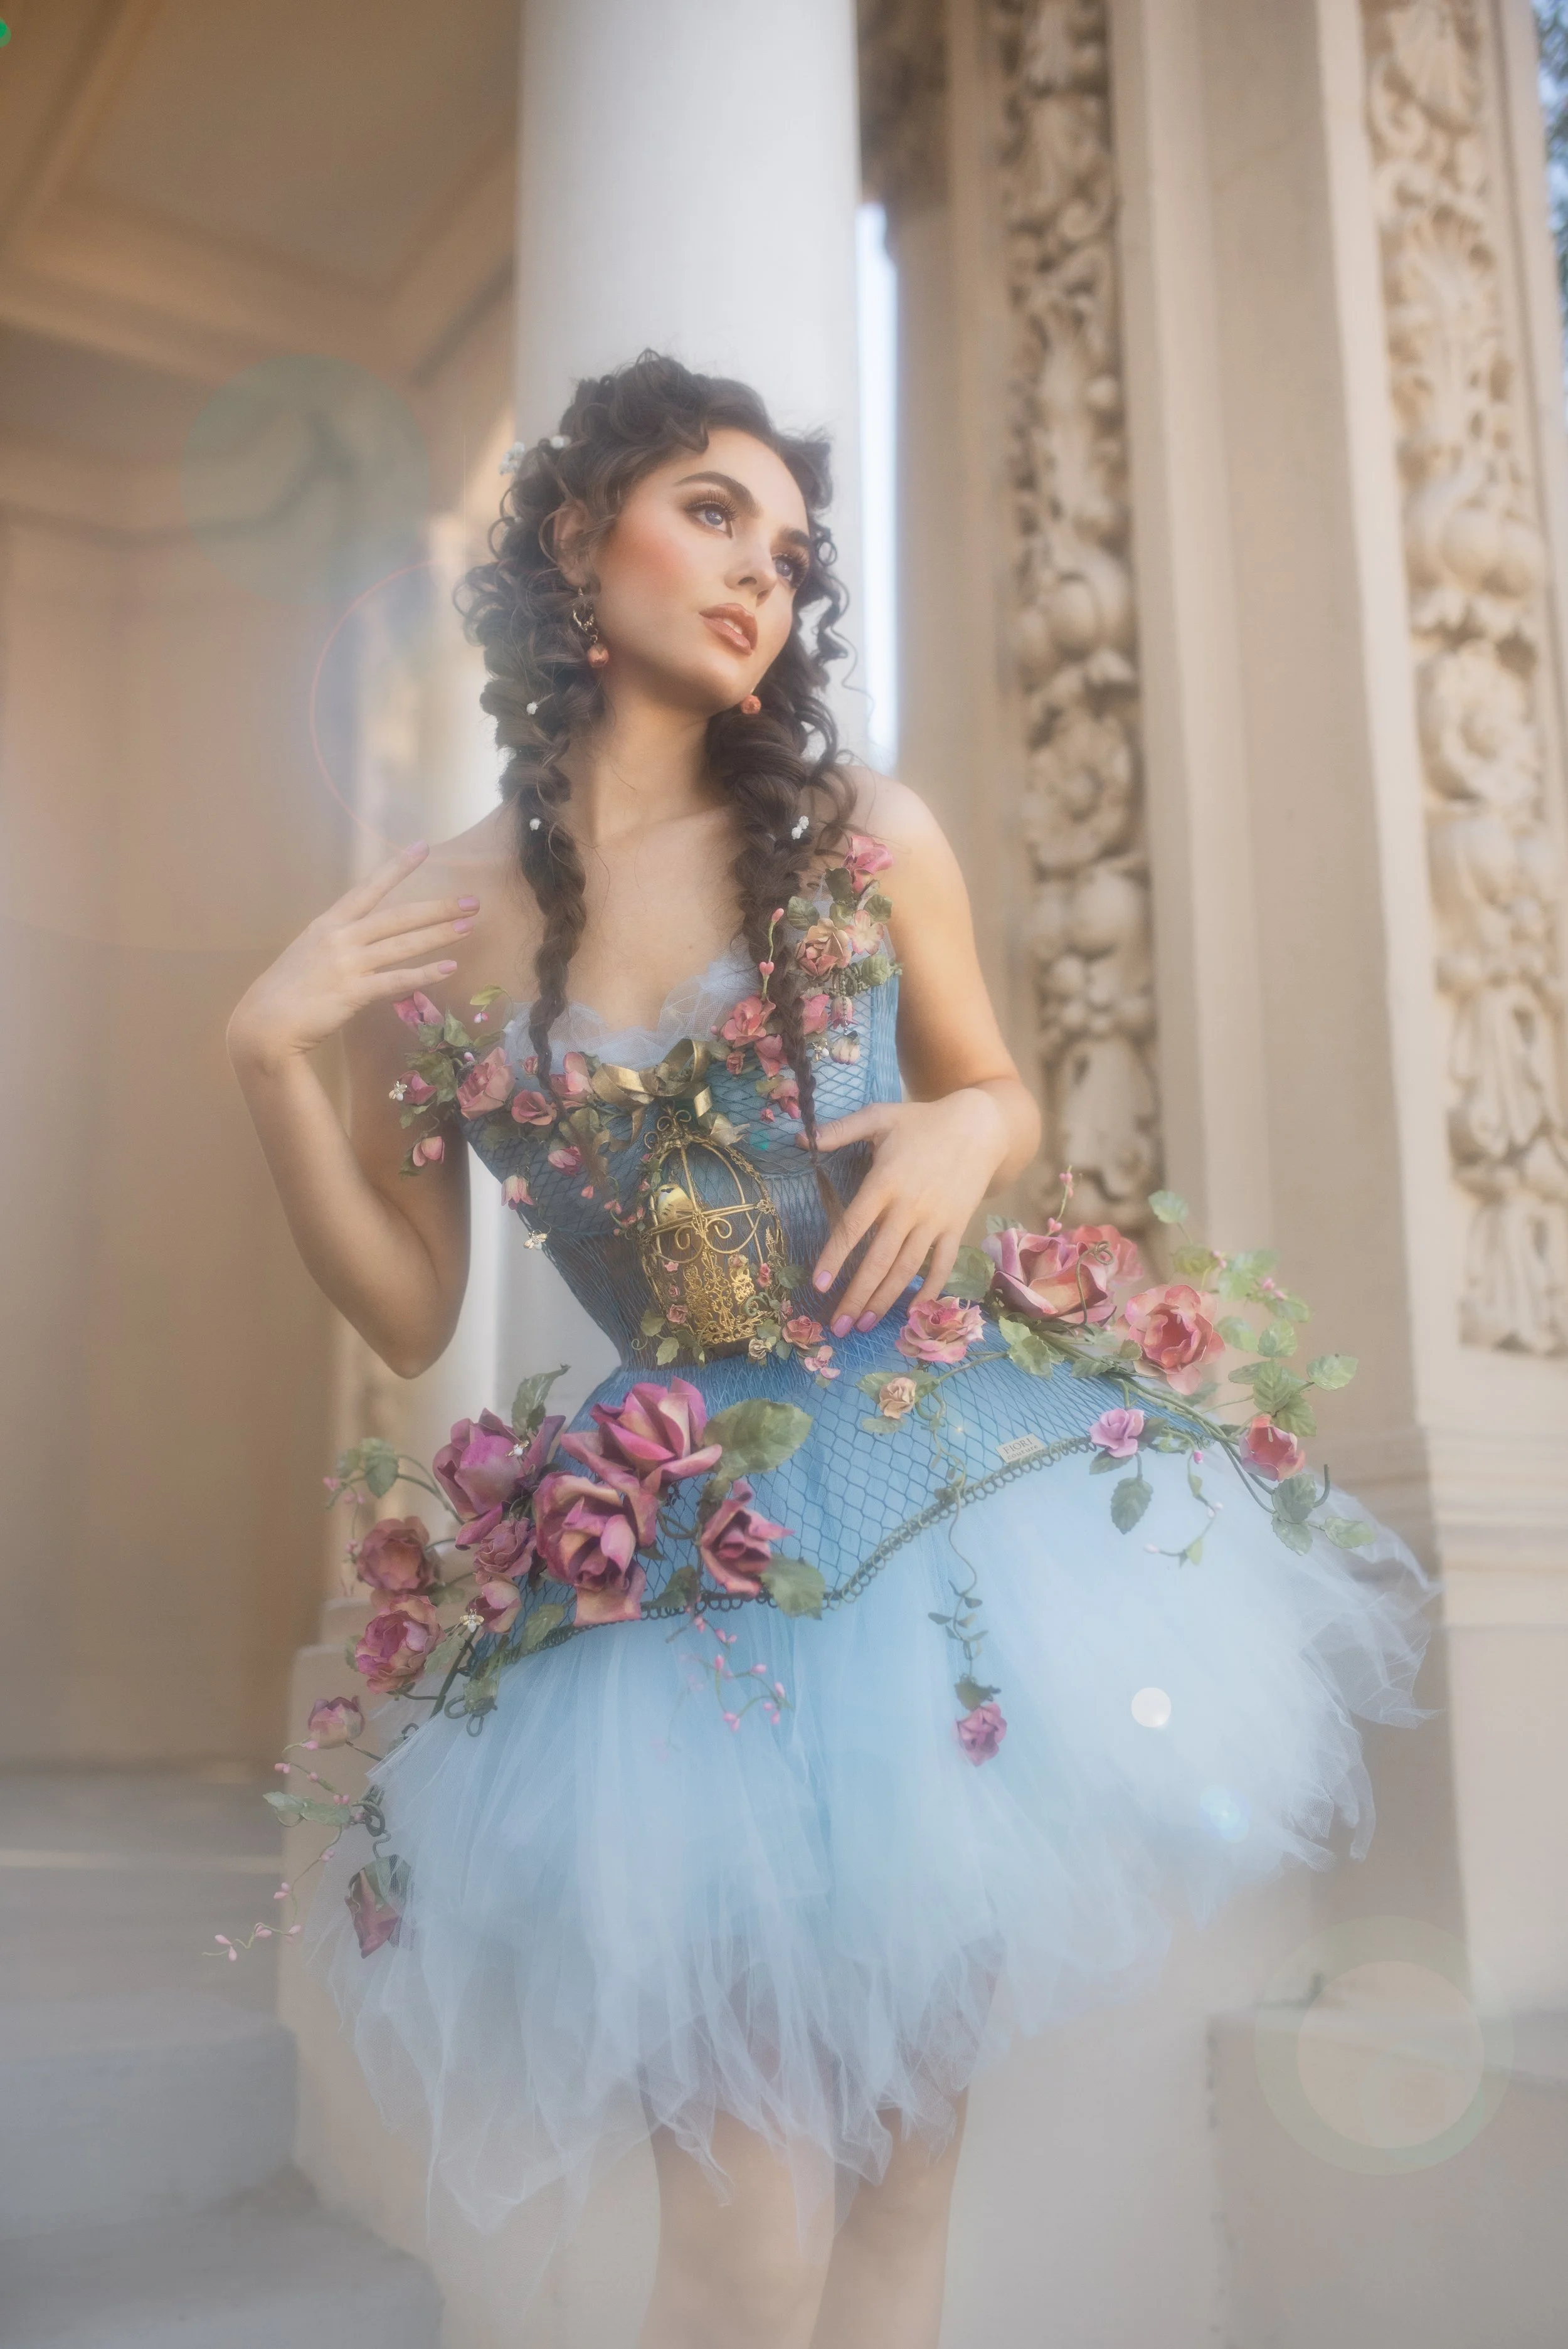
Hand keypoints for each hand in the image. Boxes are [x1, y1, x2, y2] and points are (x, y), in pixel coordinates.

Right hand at [226, 842, 477, 1074]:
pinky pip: (396, 980)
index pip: (369, 888)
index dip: (398, 868)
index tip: (423, 847)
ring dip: (438, 935)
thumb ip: (336, 944)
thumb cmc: (285, 991)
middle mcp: (340, 937)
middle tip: (472, 901)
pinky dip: (425, 973)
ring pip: (402, 944)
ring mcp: (347, 964)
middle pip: (398, 916)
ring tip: (468, 927)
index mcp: (328, 924)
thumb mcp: (308, 954)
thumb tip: (362, 942)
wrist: (263, 1024)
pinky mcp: (353, 992)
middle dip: (437, 907)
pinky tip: (449, 967)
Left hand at [799, 1090, 1007, 1332]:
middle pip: (878, 1259)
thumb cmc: (923, 1122)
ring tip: (865, 1324)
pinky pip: (942, 1266)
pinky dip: (929, 1291)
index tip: (819, 1284)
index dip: (834, 1257)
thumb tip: (802, 1138)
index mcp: (884, 1182)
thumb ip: (839, 1130)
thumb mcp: (879, 1116)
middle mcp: (909, 1207)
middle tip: (838, 1326)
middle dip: (856, 1295)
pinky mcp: (956, 1228)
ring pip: (907, 1269)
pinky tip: (913, 1312)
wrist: (980, 1126)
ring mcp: (935, 1221)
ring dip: (885, 1300)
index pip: (853, 1227)